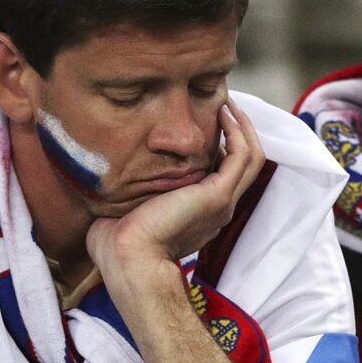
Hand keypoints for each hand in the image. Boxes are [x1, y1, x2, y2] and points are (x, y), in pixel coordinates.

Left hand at [86, 99, 263, 278]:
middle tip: (224, 104)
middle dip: (238, 130)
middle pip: (245, 163)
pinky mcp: (218, 194)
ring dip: (243, 126)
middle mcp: (218, 208)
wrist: (128, 258)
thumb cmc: (118, 242)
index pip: (223, 173)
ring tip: (227, 103)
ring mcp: (222, 201)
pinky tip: (224, 112)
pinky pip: (243, 155)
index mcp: (200, 213)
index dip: (220, 145)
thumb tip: (110, 170)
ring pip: (251, 156)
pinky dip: (238, 131)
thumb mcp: (129, 206)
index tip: (205, 121)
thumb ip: (133, 189)